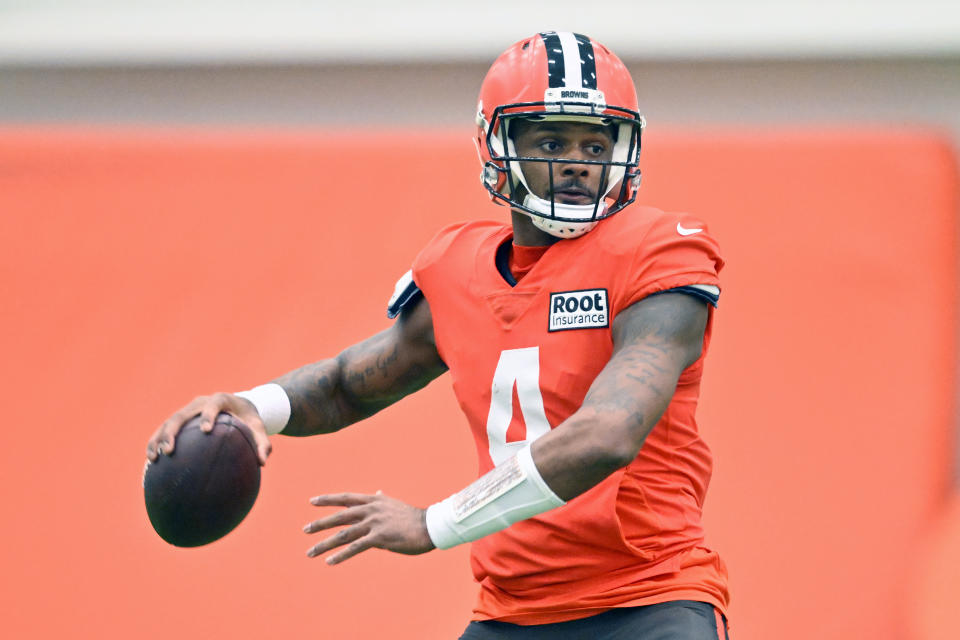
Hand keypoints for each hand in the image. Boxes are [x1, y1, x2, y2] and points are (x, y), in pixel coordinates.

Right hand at [146, 393, 271, 464]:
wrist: (238, 405)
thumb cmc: (249, 419)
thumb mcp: (259, 428)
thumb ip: (263, 443)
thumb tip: (263, 462)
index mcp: (220, 400)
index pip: (213, 405)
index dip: (208, 415)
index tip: (206, 430)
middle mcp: (200, 402)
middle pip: (182, 414)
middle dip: (173, 431)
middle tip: (170, 451)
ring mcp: (188, 410)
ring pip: (168, 422)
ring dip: (159, 439)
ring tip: (154, 458)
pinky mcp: (181, 418)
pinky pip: (164, 429)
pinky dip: (156, 443)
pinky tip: (152, 462)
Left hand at [303, 491, 434, 564]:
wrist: (429, 526)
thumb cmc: (412, 517)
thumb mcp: (394, 504)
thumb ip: (382, 499)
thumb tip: (377, 492)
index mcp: (373, 501)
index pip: (345, 499)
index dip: (328, 499)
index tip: (312, 501)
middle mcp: (371, 510)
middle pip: (339, 517)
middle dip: (320, 523)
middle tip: (305, 530)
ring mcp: (374, 524)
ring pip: (343, 534)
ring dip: (325, 544)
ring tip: (310, 552)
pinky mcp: (379, 538)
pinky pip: (355, 548)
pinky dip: (341, 555)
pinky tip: (329, 561)